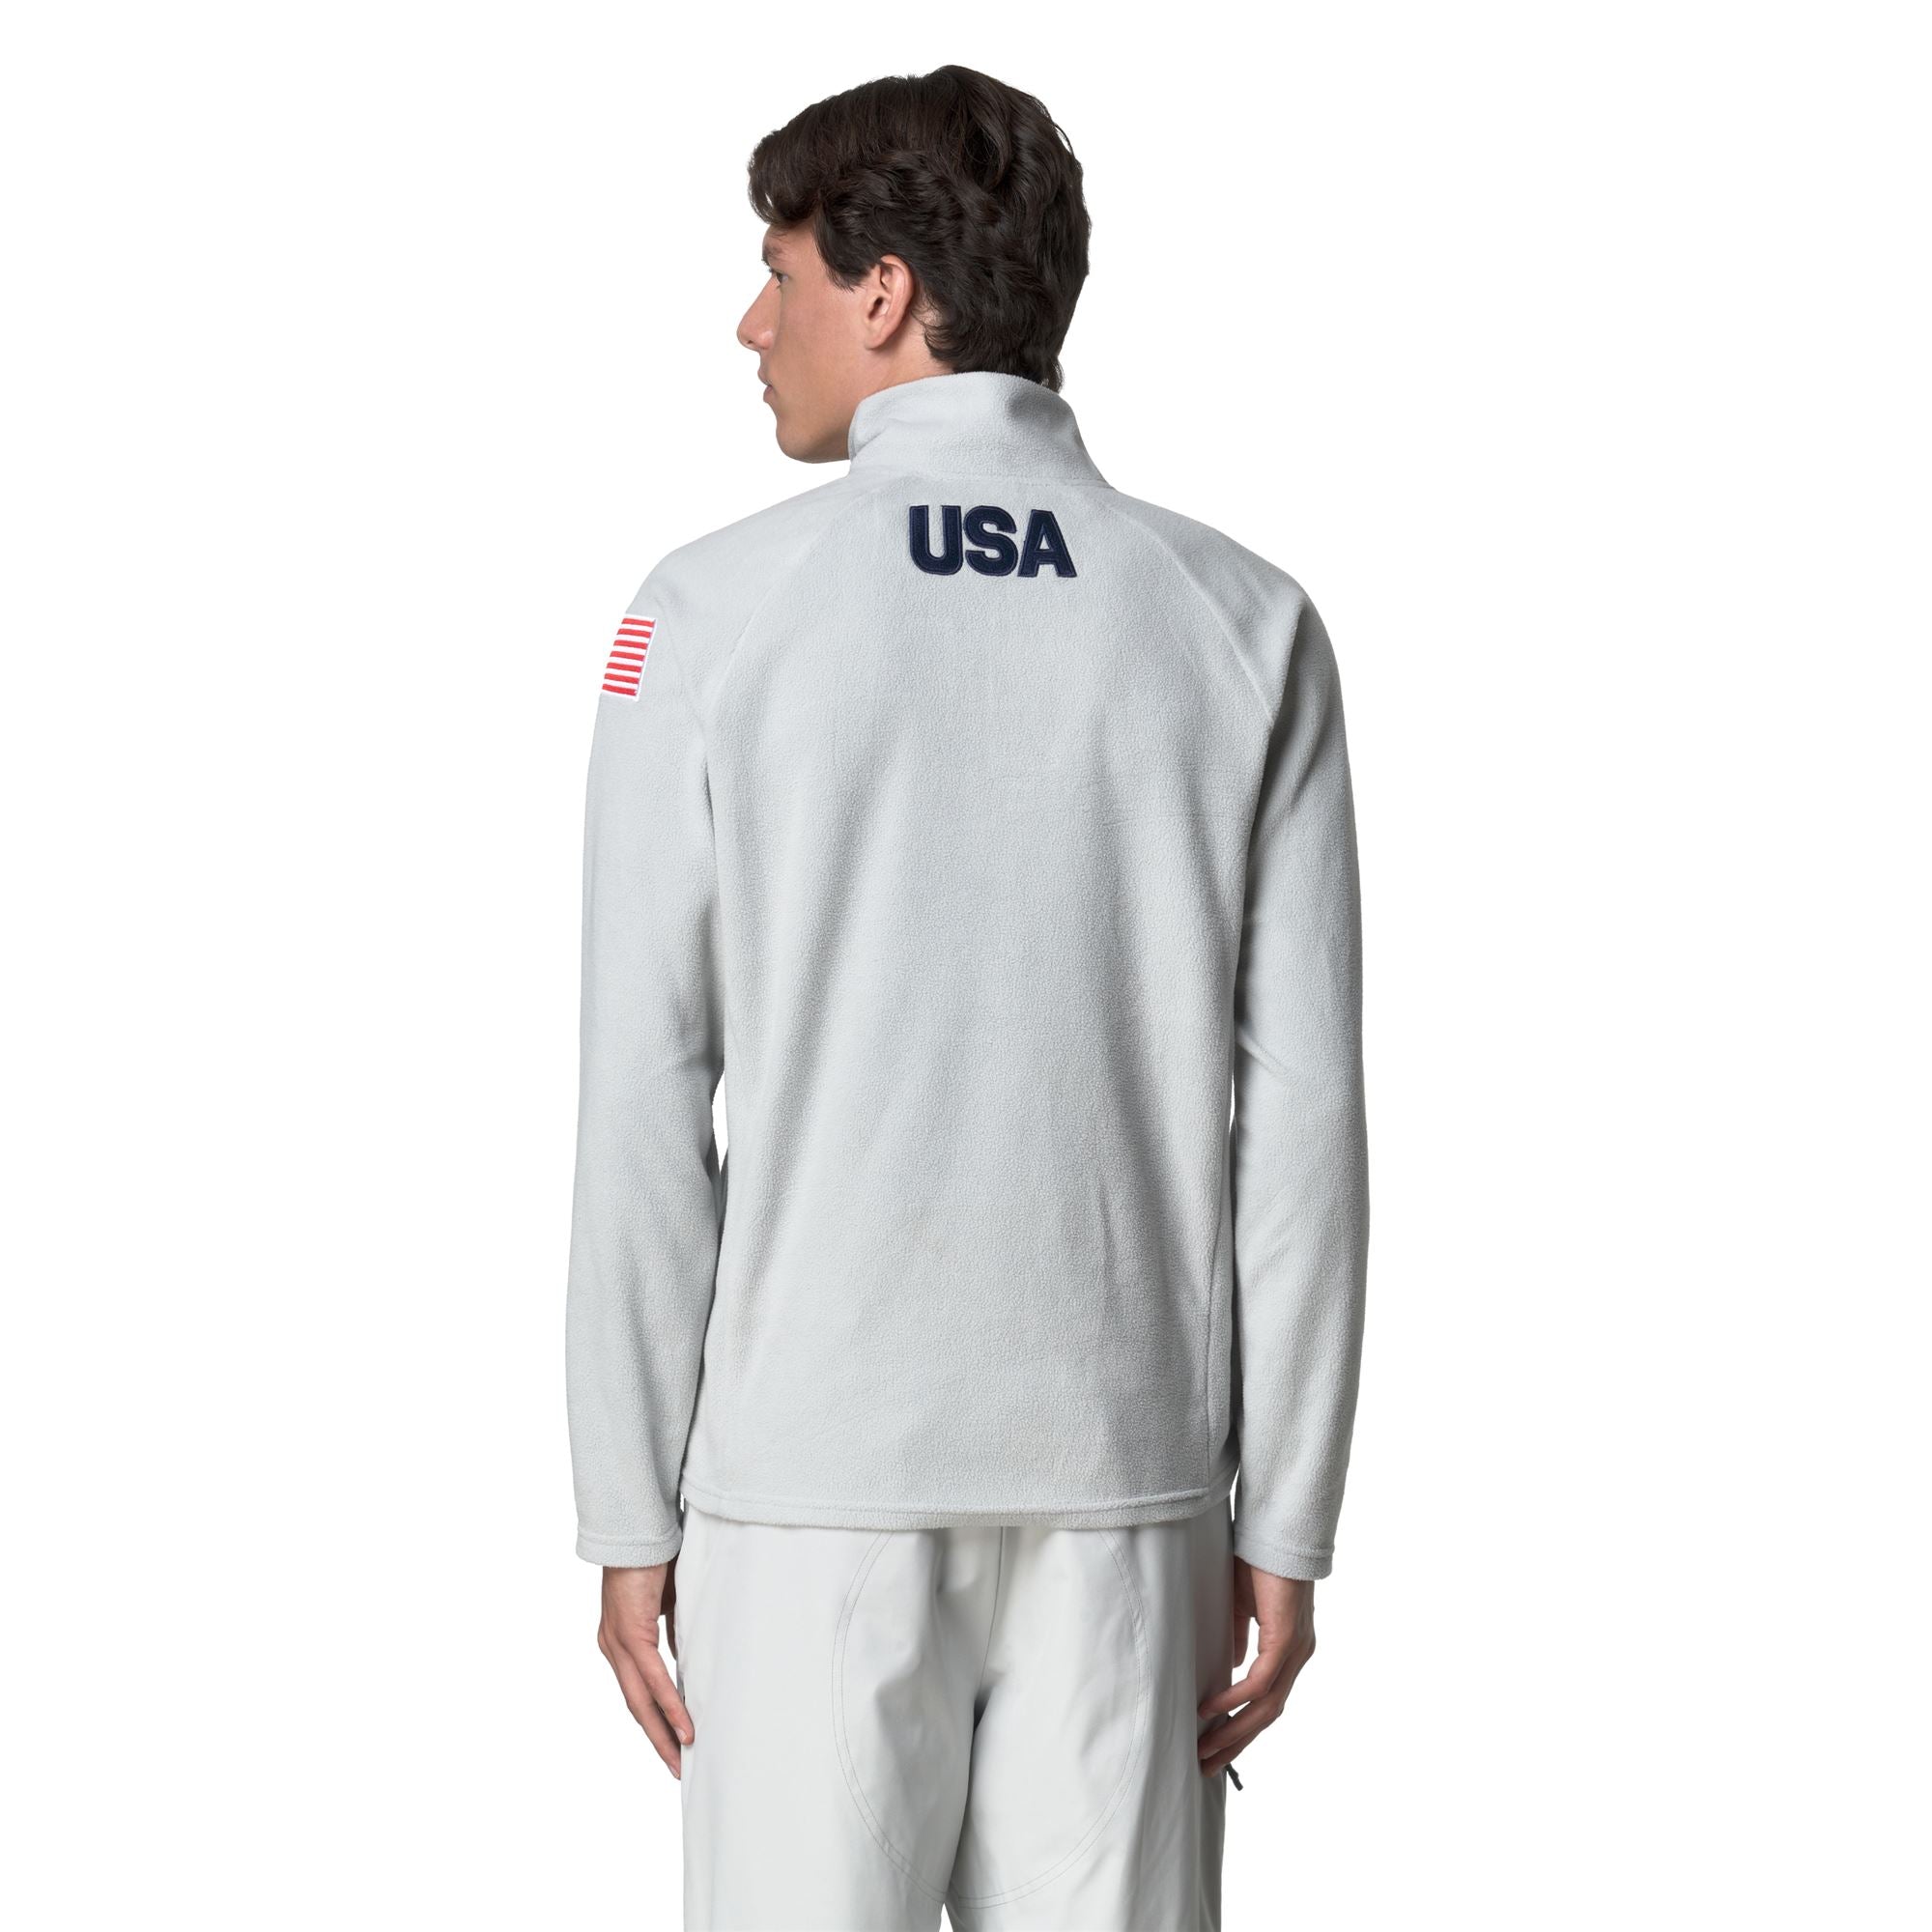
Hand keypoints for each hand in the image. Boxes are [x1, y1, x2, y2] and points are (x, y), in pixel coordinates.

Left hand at [596, 1561, 695, 1777]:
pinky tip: (684, 1727)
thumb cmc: (655, 1561)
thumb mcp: (667, 1606)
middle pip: (635, 1706)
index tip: (673, 1744)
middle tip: (677, 1768)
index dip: (654, 1720)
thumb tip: (685, 1660)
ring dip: (663, 1732)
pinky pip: (652, 1679)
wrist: (639, 1530)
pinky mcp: (630, 1635)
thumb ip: (671, 1635)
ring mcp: (617, 1643)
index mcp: (618, 1642)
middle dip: (657, 1740)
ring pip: (640, 1700)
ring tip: (682, 1757)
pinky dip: (668, 1705)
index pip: (636, 1691)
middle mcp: (612, 1647)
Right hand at [1196, 1557, 1315, 1775]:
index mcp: (1290, 1649)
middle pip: (1268, 1714)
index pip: (1268, 1700)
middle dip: (1236, 1743)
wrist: (1276, 1531)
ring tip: (1205, 1748)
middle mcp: (1299, 1656)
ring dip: (1234, 1731)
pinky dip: (1235, 1698)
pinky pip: (1261, 1681)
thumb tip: (1233, 1662)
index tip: (1217, 1745)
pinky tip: (1212, 1709)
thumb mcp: (1244, 1605)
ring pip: (1267, 1706)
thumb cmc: (1259, 1562)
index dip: (1244, 1726)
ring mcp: (1296, 1650)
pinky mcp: (1287, 1639)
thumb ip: (1241, 1635)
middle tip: (1207, 1765)